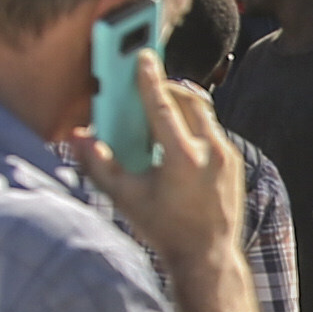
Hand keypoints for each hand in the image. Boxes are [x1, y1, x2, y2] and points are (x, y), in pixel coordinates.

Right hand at [77, 61, 248, 285]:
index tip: (142, 56)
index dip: (149, 78)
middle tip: (145, 85)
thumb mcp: (124, 197)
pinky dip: (193, 125)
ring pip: (204, 112)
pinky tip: (174, 138)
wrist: (207, 255)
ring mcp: (228, 156)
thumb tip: (77, 137)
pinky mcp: (235, 162)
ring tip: (158, 110)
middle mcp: (211, 152)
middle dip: (166, 88)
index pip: (163, 105)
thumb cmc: (163, 229)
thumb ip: (98, 164)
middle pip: (188, 100)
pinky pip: (212, 130)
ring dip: (181, 105)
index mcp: (183, 157)